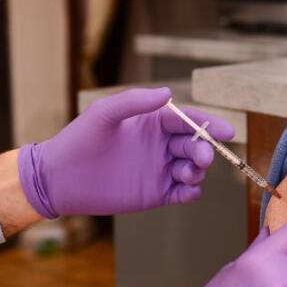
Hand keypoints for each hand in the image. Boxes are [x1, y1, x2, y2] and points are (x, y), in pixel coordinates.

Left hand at [17, 87, 233, 216]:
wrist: (59, 178)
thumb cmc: (78, 140)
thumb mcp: (103, 114)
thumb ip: (134, 101)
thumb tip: (168, 92)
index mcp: (151, 123)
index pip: (188, 120)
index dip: (209, 123)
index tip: (227, 130)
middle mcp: (159, 145)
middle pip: (194, 144)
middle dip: (204, 149)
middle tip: (200, 157)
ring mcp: (158, 170)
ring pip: (192, 169)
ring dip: (198, 171)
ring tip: (187, 174)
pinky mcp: (155, 194)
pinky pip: (182, 193)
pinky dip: (192, 193)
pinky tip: (187, 192)